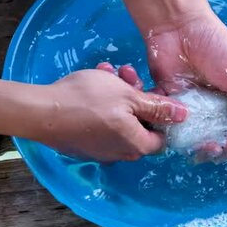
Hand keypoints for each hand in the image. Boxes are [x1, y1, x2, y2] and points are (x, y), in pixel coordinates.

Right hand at [32, 64, 186, 162]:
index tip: (153, 93)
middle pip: (140, 125)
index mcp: (137, 145)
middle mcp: (121, 154)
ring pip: (120, 121)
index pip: (162, 137)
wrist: (42, 111)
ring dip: (118, 95)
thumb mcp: (128, 96)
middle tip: (127, 75)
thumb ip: (158, 107)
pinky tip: (93, 83)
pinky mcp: (83, 144)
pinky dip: (102, 105)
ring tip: (108, 73)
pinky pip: (101, 124)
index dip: (162, 114)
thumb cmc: (88, 100)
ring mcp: (100, 151)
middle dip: (137, 97)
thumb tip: (184, 115)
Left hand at [144, 11, 226, 161]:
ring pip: (208, 144)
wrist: (177, 30)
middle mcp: (222, 108)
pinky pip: (183, 137)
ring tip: (215, 146)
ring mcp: (199, 112)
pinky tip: (198, 144)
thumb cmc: (216, 44)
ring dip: (214, 152)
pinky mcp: (176, 112)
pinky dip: (190, 146)